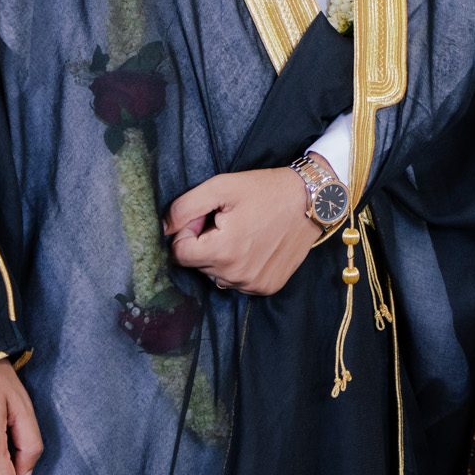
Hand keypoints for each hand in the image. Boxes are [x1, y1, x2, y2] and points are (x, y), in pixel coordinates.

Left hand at [163, 167, 316, 295]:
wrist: (311, 201)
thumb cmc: (265, 190)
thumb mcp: (220, 186)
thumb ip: (184, 208)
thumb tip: (162, 230)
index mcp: (221, 252)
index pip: (179, 253)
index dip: (189, 231)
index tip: (209, 216)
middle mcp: (236, 276)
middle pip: (198, 265)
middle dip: (205, 243)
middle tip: (228, 221)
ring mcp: (253, 285)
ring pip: (217, 275)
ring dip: (222, 257)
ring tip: (244, 232)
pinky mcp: (267, 287)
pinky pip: (238, 281)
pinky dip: (240, 266)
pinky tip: (256, 246)